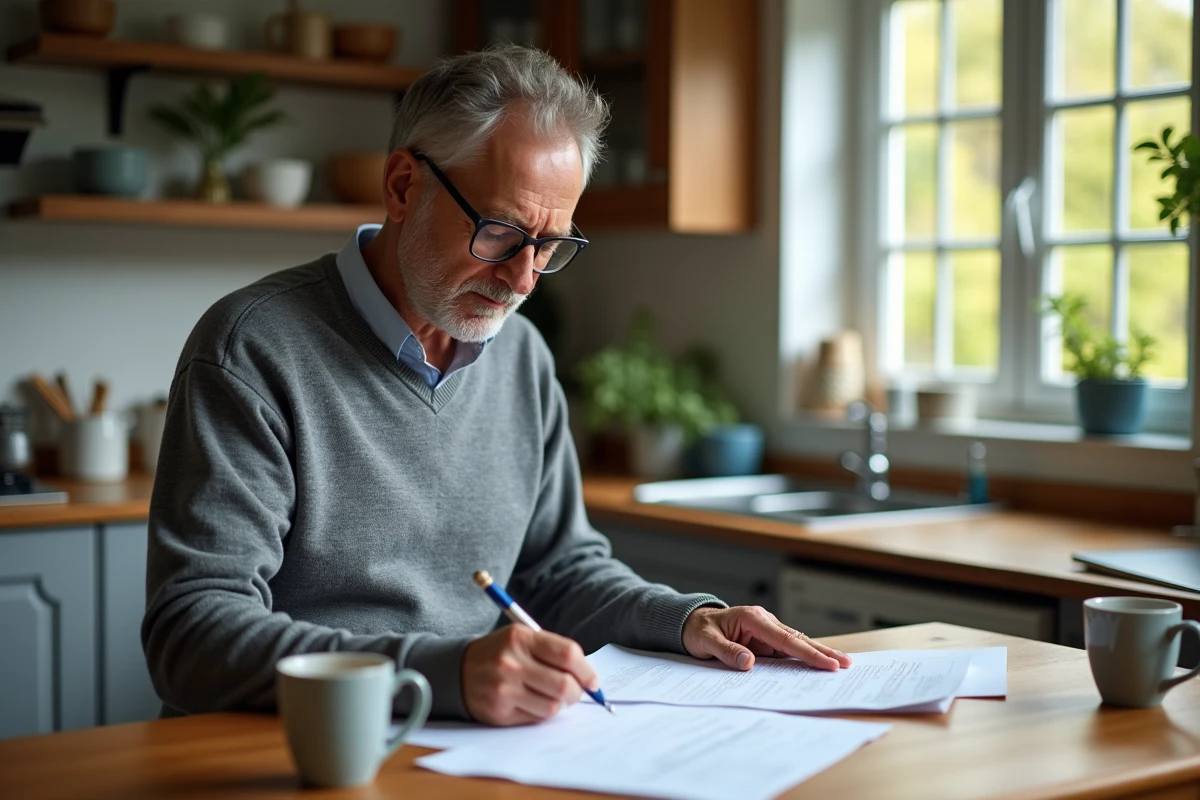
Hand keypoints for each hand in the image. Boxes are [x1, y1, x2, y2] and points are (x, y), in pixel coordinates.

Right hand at [461, 625, 598, 725]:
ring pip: (553, 707)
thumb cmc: (500, 653)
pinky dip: (541, 713)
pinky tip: (533, 703)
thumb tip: (588, 678)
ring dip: (560, 705)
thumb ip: (553, 652)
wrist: (457, 670)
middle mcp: (511, 662)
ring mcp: (504, 689)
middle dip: (577, 692)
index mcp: (521, 638)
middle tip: (575, 692)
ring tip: (552, 697)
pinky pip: (535, 719)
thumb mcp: (522, 638)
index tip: (592, 681)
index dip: (586, 670)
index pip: (567, 654)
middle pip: (564, 684)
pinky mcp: (499, 712)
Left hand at [682, 606, 852, 670]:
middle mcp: (764, 621)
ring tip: (842, 664)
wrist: (690, 623)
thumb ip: (726, 652)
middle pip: (797, 639)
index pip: (784, 639)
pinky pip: (787, 649)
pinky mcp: (765, 639)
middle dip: (822, 652)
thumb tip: (748, 663)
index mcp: (752, 618)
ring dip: (818, 653)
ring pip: (796, 643)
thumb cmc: (698, 630)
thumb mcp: (705, 641)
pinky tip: (819, 664)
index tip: (826, 663)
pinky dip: (804, 656)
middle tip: (846, 663)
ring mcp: (766, 629)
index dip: (807, 652)